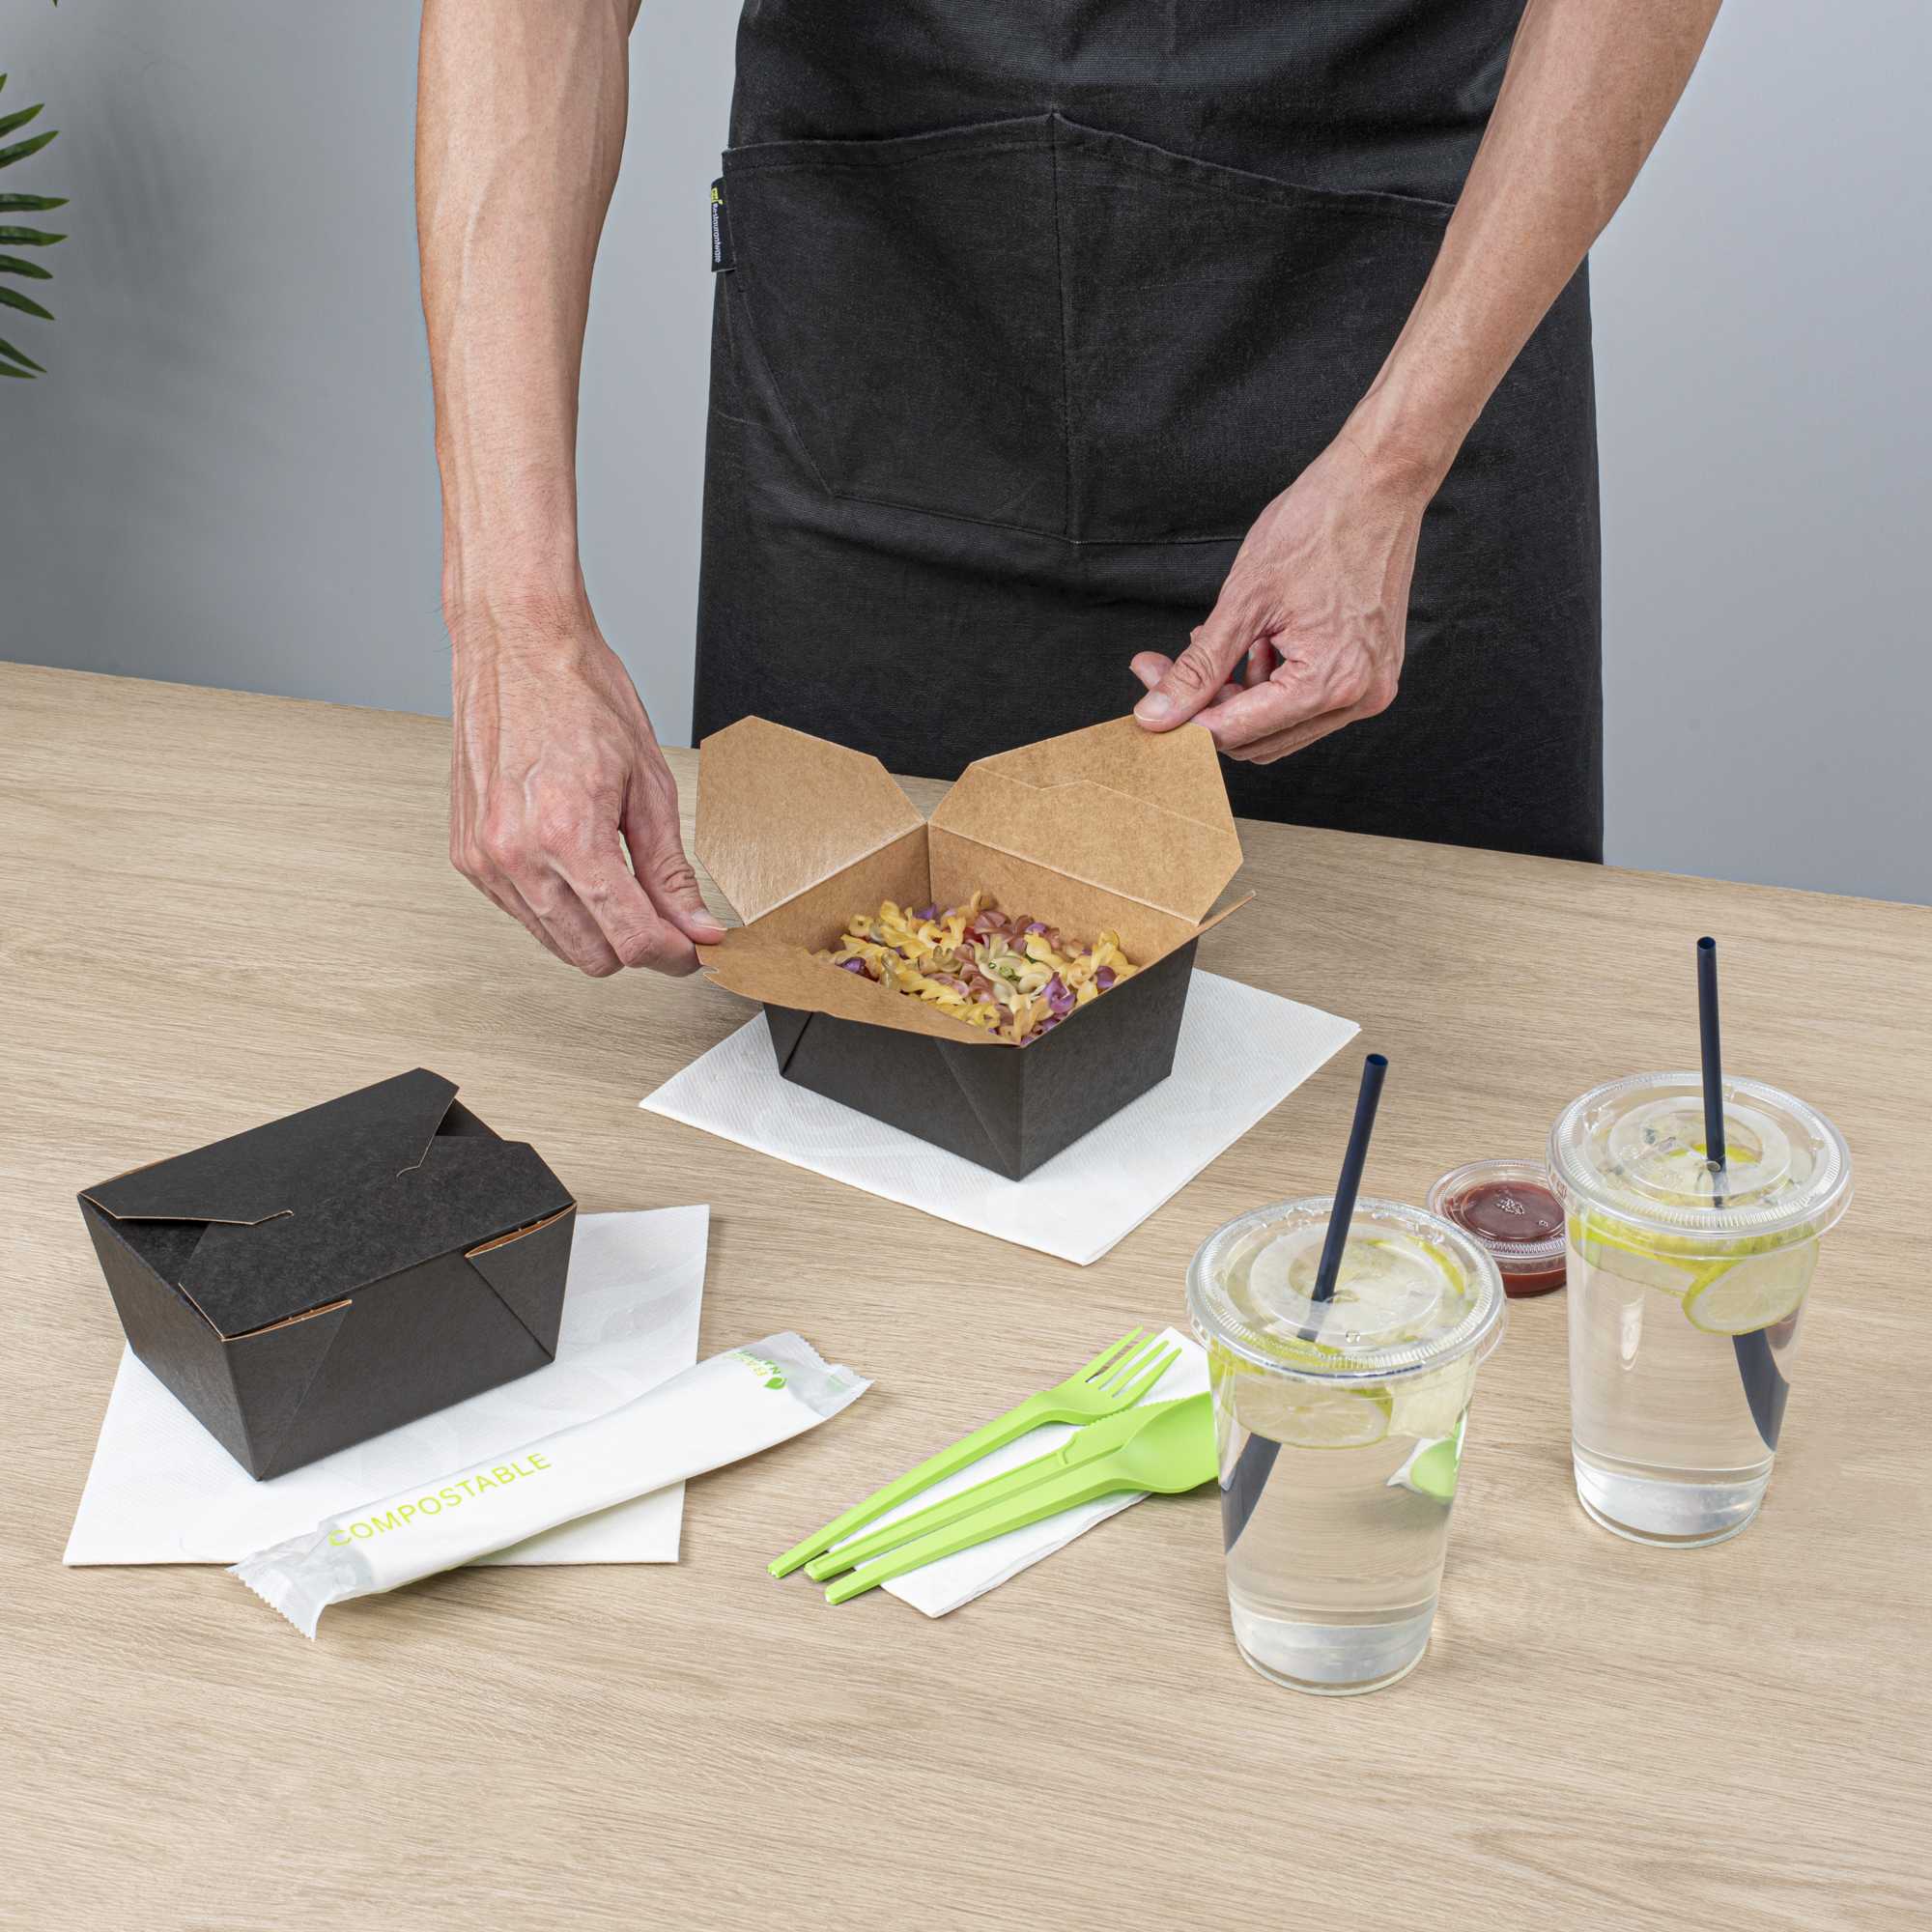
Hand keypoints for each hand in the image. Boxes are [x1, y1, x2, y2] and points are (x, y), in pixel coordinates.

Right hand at [449, 615, 725, 975]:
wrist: (515, 646)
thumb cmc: (578, 696)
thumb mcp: (648, 785)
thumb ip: (670, 870)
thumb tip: (694, 924)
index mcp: (568, 836)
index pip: (631, 940)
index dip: (675, 955)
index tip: (695, 948)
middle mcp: (516, 855)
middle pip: (594, 956)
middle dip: (639, 946)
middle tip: (668, 917)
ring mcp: (484, 859)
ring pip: (557, 943)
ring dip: (598, 930)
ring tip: (623, 883)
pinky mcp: (467, 856)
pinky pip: (523, 914)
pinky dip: (559, 907)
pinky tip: (577, 869)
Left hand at [1130, 432, 1430, 762]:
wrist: (1379, 483)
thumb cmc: (1320, 524)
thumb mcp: (1245, 600)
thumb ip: (1198, 667)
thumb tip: (1155, 713)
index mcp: (1331, 681)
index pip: (1235, 731)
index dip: (1182, 715)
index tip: (1149, 681)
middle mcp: (1359, 697)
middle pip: (1256, 740)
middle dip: (1206, 707)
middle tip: (1168, 666)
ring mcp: (1370, 689)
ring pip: (1278, 728)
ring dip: (1239, 696)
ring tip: (1226, 642)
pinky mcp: (1370, 675)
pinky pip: (1305, 704)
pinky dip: (1270, 685)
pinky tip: (1257, 643)